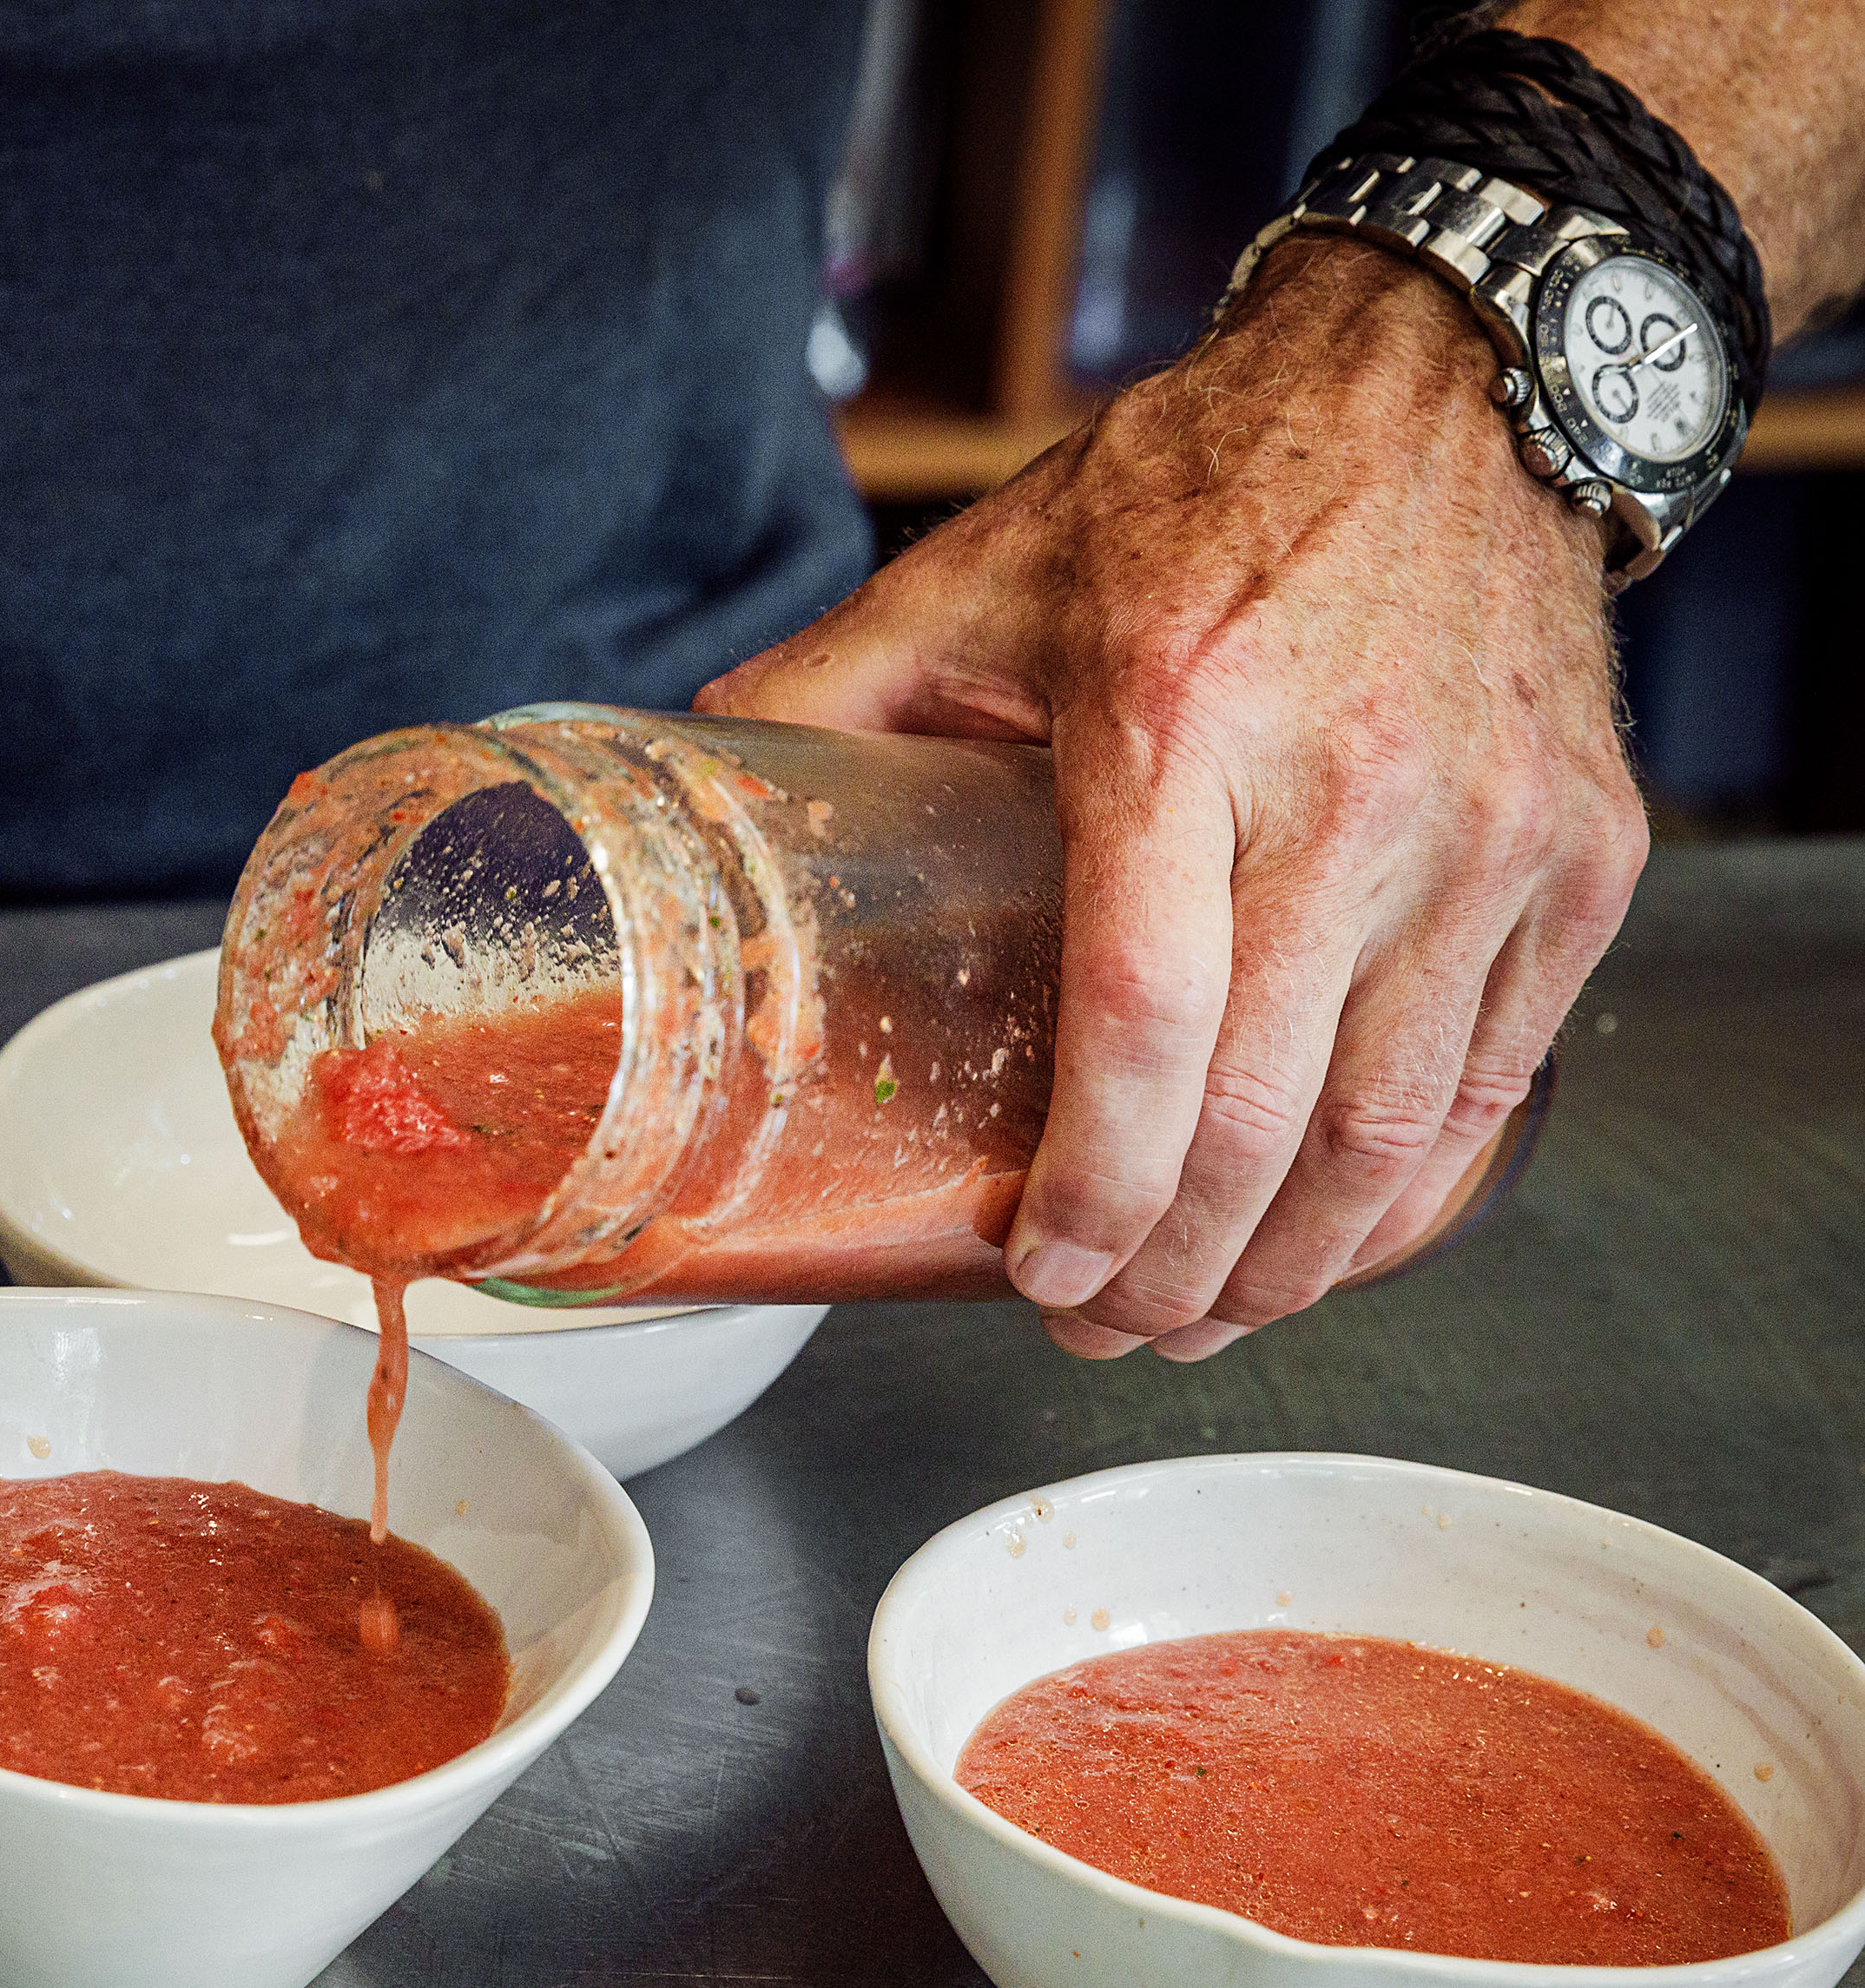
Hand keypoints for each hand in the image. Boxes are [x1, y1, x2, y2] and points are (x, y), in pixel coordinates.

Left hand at [698, 239, 1646, 1358]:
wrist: (1449, 380)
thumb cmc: (1200, 482)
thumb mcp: (983, 568)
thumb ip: (827, 687)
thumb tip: (683, 786)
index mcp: (1174, 723)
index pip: (1141, 1018)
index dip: (1094, 1180)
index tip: (1037, 1270)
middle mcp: (1353, 788)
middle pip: (1269, 1113)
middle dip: (1177, 1268)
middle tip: (1104, 1326)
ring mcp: (1491, 831)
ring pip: (1393, 1128)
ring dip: (1294, 1262)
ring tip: (1204, 1314)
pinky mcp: (1586, 854)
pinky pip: (1496, 1075)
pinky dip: (1409, 1186)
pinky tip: (1329, 1233)